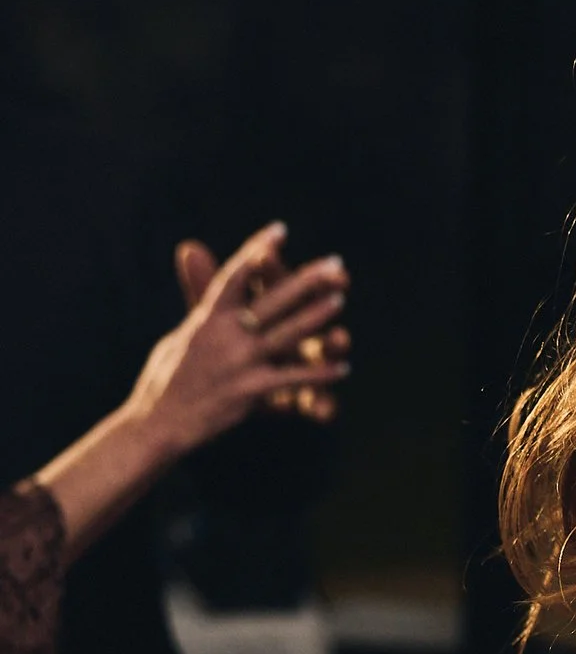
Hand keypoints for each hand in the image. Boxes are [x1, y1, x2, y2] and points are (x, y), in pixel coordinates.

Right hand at [175, 228, 353, 421]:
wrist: (154, 424)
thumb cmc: (165, 379)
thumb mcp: (180, 336)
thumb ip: (199, 301)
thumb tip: (193, 257)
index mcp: (206, 319)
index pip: (235, 276)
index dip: (257, 250)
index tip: (280, 229)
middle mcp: (224, 335)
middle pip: (272, 300)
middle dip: (306, 280)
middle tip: (336, 263)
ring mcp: (238, 362)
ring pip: (287, 333)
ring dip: (316, 317)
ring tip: (340, 300)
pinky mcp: (249, 390)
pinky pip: (292, 378)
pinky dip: (319, 375)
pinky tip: (343, 369)